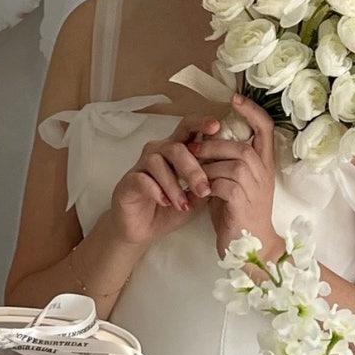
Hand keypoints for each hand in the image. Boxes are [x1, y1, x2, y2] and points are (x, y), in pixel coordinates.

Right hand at [109, 114, 219, 246]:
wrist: (141, 231)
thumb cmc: (168, 210)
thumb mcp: (194, 198)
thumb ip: (207, 183)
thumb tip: (225, 173)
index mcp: (175, 150)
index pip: (188, 129)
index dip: (201, 124)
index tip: (216, 127)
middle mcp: (157, 152)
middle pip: (176, 147)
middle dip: (193, 169)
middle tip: (204, 189)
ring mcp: (141, 165)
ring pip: (158, 162)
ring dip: (174, 185)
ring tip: (183, 205)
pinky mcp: (128, 181)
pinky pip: (143, 179)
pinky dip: (157, 191)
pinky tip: (165, 202)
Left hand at [195, 94, 282, 260]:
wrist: (249, 248)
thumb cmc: (237, 216)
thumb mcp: (233, 185)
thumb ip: (224, 165)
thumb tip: (203, 145)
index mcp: (264, 164)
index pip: (266, 127)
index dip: (251, 110)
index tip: (234, 98)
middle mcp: (263, 172)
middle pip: (240, 145)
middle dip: (213, 145)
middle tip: (192, 148)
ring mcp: (254, 187)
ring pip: (230, 163)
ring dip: (206, 165)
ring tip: (189, 170)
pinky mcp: (241, 201)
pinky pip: (220, 183)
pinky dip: (205, 184)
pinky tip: (195, 191)